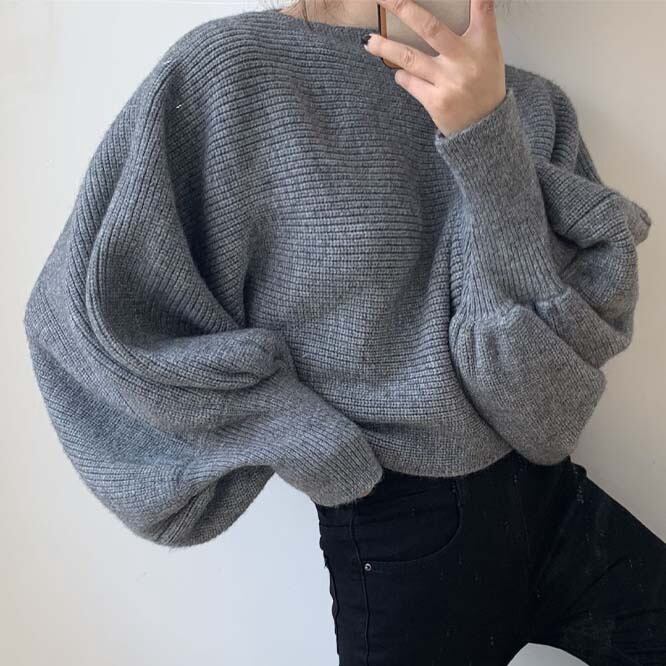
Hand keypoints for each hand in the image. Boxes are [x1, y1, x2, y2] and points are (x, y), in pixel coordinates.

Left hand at [363, 0, 506, 136]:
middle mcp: (464, 61)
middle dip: (403, 7)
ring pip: (409, 58)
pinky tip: (400, 73)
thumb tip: (465, 4)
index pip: (482, 9)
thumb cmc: (484, 86)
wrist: (484, 128)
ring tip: (368, 41)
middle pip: (429, 28)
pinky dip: (402, 76)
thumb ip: (478, 29)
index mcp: (483, 44)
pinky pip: (410, 82)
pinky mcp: (436, 102)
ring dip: (385, 47)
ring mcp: (448, 82)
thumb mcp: (490, 54)